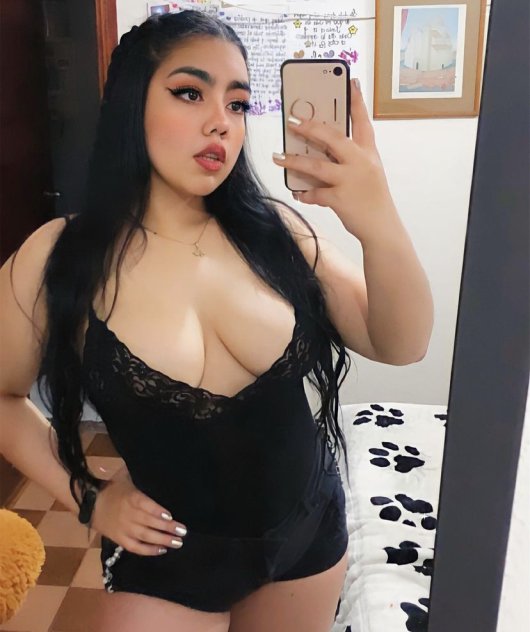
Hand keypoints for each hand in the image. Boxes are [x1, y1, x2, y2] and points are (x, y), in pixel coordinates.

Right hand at [91, 471, 186, 555]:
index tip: (170, 515)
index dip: (157, 511)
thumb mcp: (125, 476)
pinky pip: (135, 548)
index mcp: (130, 497)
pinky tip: (162, 550)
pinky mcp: (120, 540)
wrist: (91, 505)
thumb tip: (155, 462)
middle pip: (149, 522)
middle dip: (167, 528)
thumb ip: (139, 472)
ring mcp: (124, 529)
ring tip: (178, 542)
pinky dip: (148, 551)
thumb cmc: (114, 489)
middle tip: (183, 531)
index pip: (145, 505)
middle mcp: (128, 514)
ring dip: (162, 540)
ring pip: (145, 536)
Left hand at [273, 78, 397, 242]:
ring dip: (294, 161)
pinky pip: (315, 193)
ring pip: (316, 166)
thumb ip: (350, 159)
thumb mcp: (369, 172)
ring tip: (278, 156)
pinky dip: (304, 193)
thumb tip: (321, 151)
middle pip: (333, 138)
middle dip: (310, 128)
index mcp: (369, 153)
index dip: (357, 101)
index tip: (350, 81)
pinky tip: (296, 192)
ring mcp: (350, 180)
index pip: (363, 122)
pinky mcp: (340, 199)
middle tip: (292, 121)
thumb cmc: (372, 198)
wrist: (382, 227)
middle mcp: (361, 163)